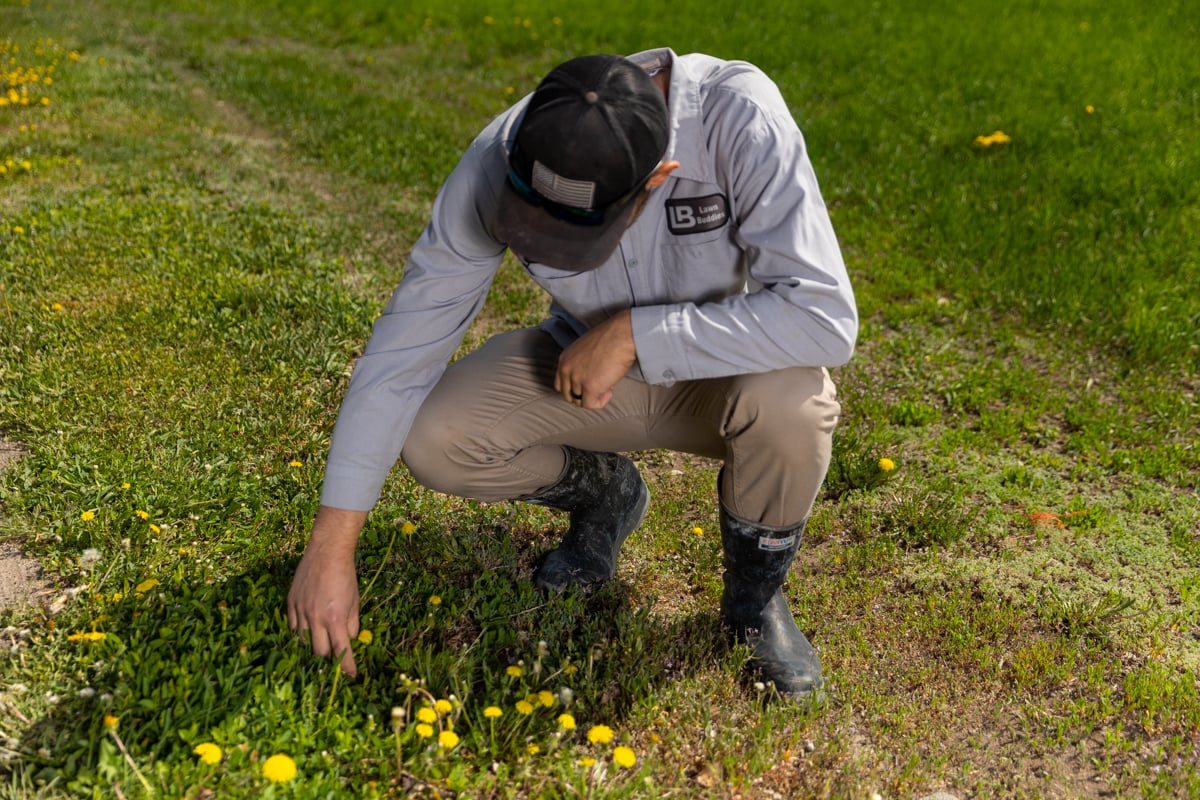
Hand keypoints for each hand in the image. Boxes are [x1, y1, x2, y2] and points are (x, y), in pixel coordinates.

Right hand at [287, 505, 366, 676]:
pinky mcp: (290, 603)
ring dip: (313, 644)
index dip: (347, 666)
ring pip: (303, 641)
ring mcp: (300, 611)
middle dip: (328, 657)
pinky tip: (307, 629)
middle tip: (335, 653)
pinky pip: (292, 627)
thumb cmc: (346, 576)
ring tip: (320, 641)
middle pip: (319, 652)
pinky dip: (300, 632)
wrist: (327, 552)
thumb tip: (348, 642)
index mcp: (335, 618)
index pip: (342, 651)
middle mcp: (316, 618)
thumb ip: (352, 624)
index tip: (351, 676)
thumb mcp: (355, 601)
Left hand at [555, 310, 636, 409]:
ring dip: (594, 396)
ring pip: (580, 401)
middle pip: (568, 395)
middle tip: (600, 386)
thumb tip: (587, 378)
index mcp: (564, 359)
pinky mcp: (589, 387)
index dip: (574, 388)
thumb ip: (580, 364)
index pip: (560, 385)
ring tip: (608, 384)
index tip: (588, 385)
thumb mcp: (585, 349)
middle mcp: (566, 369)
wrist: (621, 335)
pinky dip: (601, 401)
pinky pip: (591, 405)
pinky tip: (610, 389)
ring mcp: (576, 379)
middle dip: (583, 395)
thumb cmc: (610, 339)